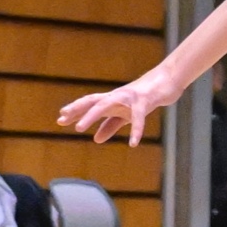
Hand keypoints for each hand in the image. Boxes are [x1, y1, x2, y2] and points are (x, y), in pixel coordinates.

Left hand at [60, 70, 177, 146]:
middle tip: (62, 120)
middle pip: (92, 102)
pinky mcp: (144, 101)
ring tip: (78, 129)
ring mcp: (129, 97)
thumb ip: (111, 126)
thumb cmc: (144, 99)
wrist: (167, 82)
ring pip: (105, 105)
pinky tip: (133, 144)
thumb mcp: (126, 114)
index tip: (60, 119)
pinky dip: (135, 131)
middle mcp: (116, 96)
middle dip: (77, 111)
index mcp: (111, 100)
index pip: (89, 103)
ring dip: (90, 116)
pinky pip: (138, 118)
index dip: (75, 110)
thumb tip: (95, 139)